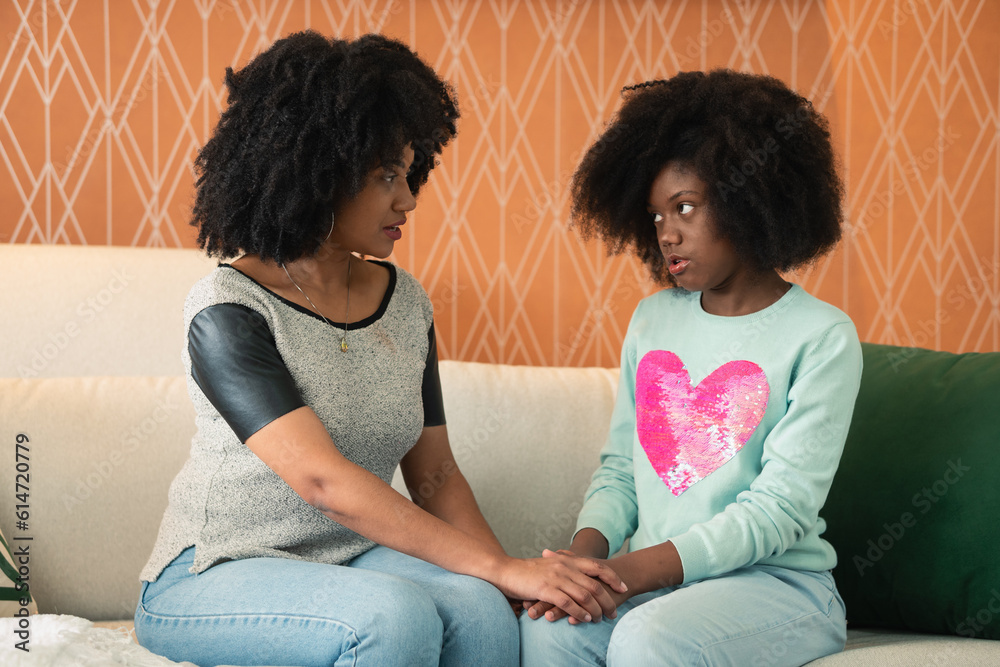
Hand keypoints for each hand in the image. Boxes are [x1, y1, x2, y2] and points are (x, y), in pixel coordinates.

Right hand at [493, 550, 627, 623]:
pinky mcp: (546, 589)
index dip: (612, 577)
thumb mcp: (550, 564)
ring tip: (601, 619)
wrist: (506, 570)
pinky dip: (579, 612)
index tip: (622, 588)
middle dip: (607, 600)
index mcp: (567, 559)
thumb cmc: (528, 570)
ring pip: (584, 595)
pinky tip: (584, 619)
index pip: (597, 566)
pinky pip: (568, 603)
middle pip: (594, 584)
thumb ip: (565, 566)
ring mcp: (556, 577)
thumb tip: (581, 575)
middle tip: (613, 612)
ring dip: (595, 609)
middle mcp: (564, 566)